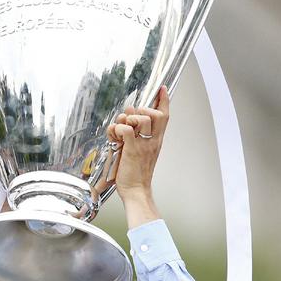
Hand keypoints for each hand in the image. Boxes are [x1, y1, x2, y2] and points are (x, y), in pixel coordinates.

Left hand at [105, 85, 168, 227]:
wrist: (136, 191)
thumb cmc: (136, 174)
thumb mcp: (140, 151)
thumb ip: (136, 134)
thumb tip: (128, 116)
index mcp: (156, 141)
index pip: (165, 116)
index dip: (163, 100)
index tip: (162, 89)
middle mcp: (153, 141)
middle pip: (155, 113)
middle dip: (142, 110)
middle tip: (131, 120)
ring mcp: (143, 145)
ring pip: (142, 117)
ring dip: (129, 118)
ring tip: (123, 130)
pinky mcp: (132, 150)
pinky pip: (126, 129)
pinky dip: (117, 129)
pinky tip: (115, 137)